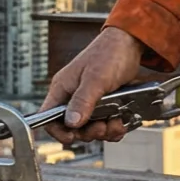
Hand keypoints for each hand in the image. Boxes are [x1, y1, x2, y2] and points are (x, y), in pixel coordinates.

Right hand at [41, 27, 146, 141]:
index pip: (48, 117)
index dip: (57, 131)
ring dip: (104, 131)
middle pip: (72, 128)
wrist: (131, 43)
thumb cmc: (109, 53)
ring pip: (90, 128)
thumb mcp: (96, 77)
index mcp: (62, 88)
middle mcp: (72, 97)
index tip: (72, 137)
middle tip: (102, 127)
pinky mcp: (104, 105)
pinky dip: (113, 127)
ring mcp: (88, 102)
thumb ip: (83, 100)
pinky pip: (105, 124)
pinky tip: (121, 123)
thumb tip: (71, 123)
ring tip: (116, 123)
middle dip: (88, 132)